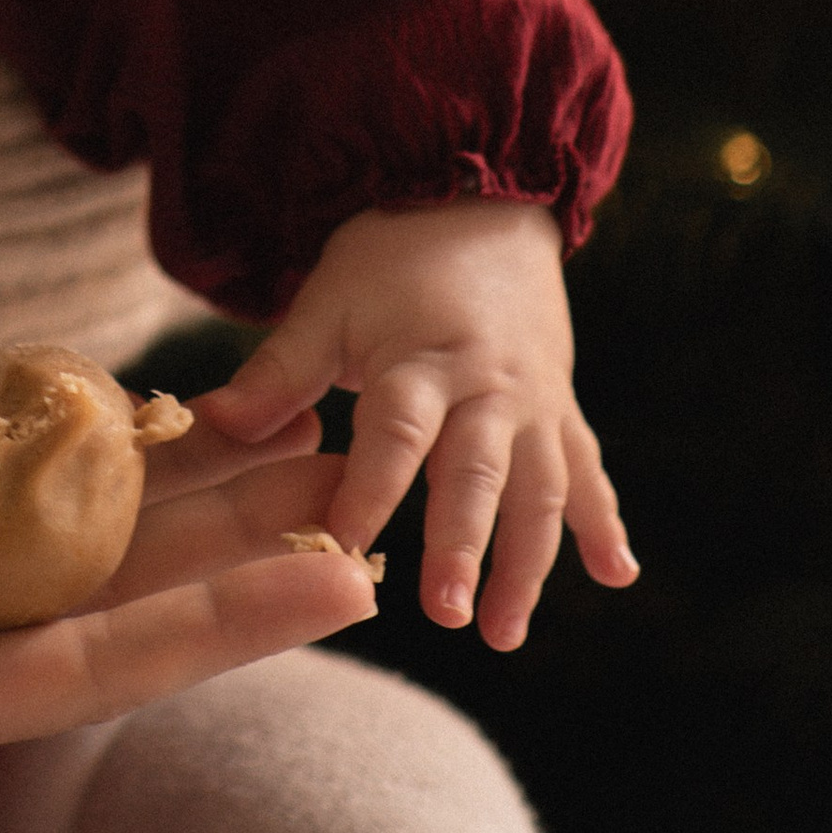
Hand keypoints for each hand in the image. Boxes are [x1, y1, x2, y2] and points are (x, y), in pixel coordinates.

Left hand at [191, 200, 638, 647]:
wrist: (480, 199)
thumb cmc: (389, 258)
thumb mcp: (328, 300)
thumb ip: (278, 370)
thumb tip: (213, 423)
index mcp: (419, 361)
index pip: (394, 436)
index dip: (370, 491)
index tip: (345, 548)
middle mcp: (485, 388)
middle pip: (475, 474)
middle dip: (462, 546)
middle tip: (447, 615)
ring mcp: (534, 402)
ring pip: (539, 490)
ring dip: (527, 563)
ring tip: (504, 634)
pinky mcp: (562, 408)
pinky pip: (588, 470)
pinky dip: (604, 523)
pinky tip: (618, 576)